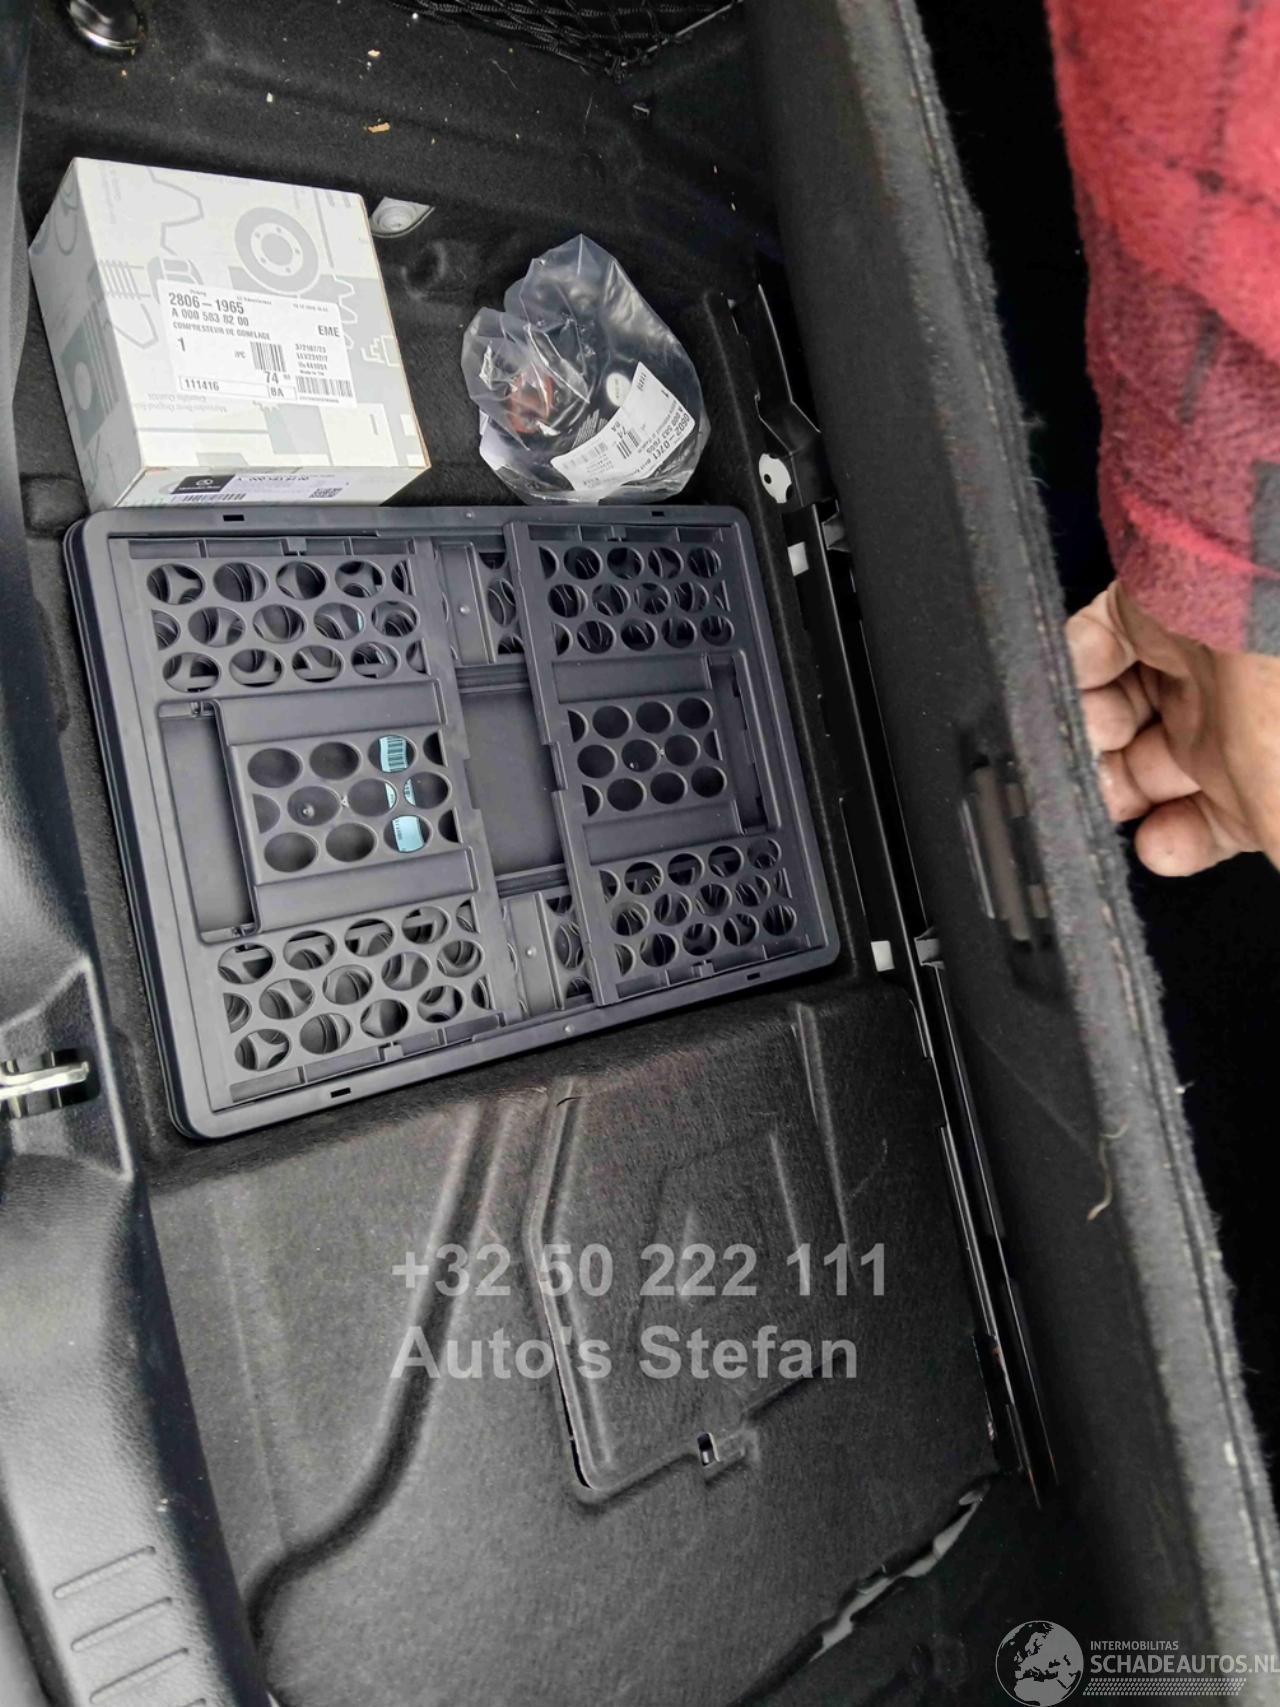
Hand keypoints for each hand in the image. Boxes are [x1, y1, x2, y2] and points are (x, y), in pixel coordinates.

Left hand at [1066, 581, 1279, 874]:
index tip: (1155, 849)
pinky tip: (1081, 684)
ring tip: (1091, 736)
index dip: (1181, 840)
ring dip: (1087, 735)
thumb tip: (1255, 892)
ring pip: (1111, 713)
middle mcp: (1231, 713)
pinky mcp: (1143, 608)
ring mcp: (1188, 660)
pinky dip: (1072, 669)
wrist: (1273, 585)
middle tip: (1097, 794)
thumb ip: (1272, 845)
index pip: (1219, 816)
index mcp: (1269, 761)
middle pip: (1147, 769)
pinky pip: (1086, 648)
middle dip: (1114, 789)